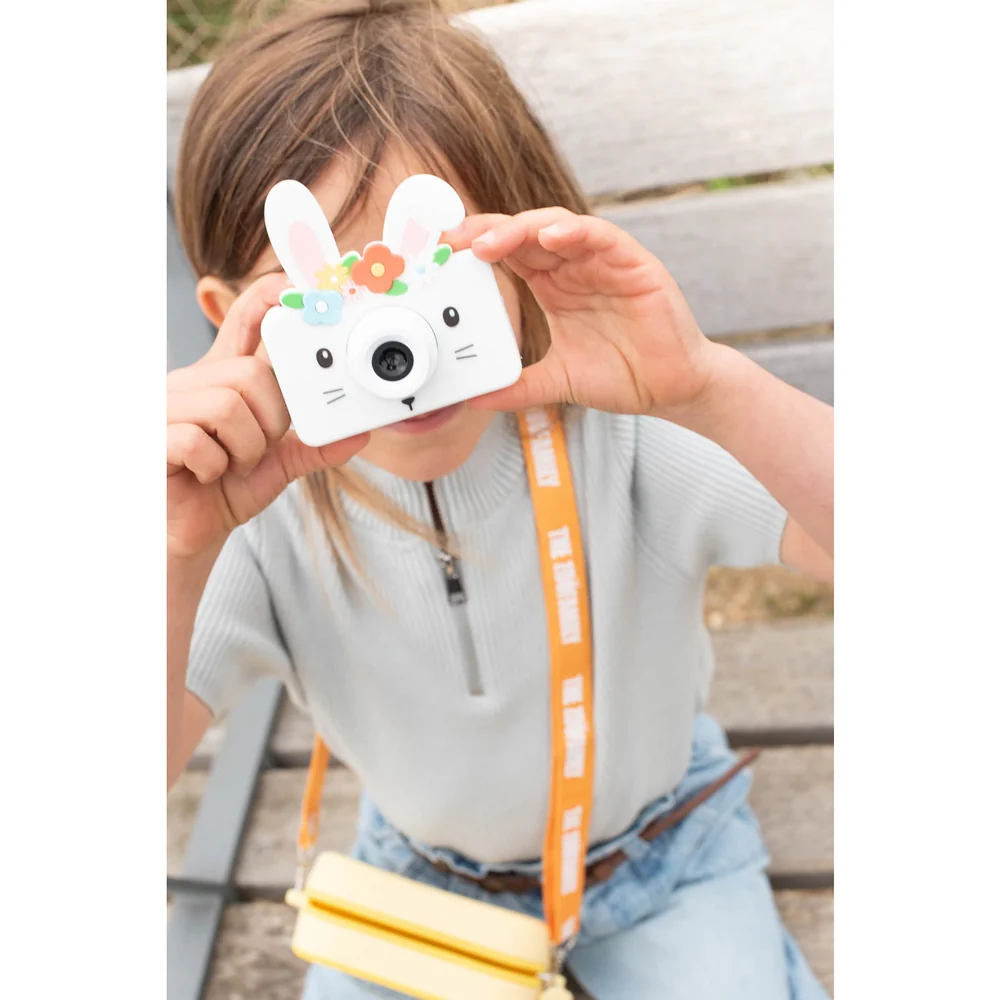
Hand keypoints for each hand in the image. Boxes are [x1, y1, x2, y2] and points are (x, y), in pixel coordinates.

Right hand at [167, 273, 368, 560]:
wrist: (183, 533)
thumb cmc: (222, 489)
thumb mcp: (276, 465)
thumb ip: (312, 447)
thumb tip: (357, 434)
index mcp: (224, 378)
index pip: (245, 319)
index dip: (269, 296)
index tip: (296, 286)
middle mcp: (195, 382)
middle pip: (250, 373)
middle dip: (269, 418)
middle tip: (258, 445)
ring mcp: (168, 406)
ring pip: (229, 404)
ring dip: (244, 448)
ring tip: (231, 464)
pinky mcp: (151, 435)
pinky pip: (199, 440)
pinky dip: (214, 466)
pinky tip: (204, 474)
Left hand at [446, 209, 719, 419]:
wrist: (671, 389)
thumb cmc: (622, 376)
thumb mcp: (557, 382)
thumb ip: (518, 387)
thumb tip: (477, 400)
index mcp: (553, 286)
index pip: (508, 255)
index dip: (476, 249)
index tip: (442, 255)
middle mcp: (574, 267)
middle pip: (524, 234)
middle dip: (487, 233)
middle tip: (454, 242)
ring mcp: (603, 262)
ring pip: (557, 227)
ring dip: (521, 228)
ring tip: (489, 241)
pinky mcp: (634, 265)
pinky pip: (601, 237)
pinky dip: (575, 232)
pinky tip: (550, 237)